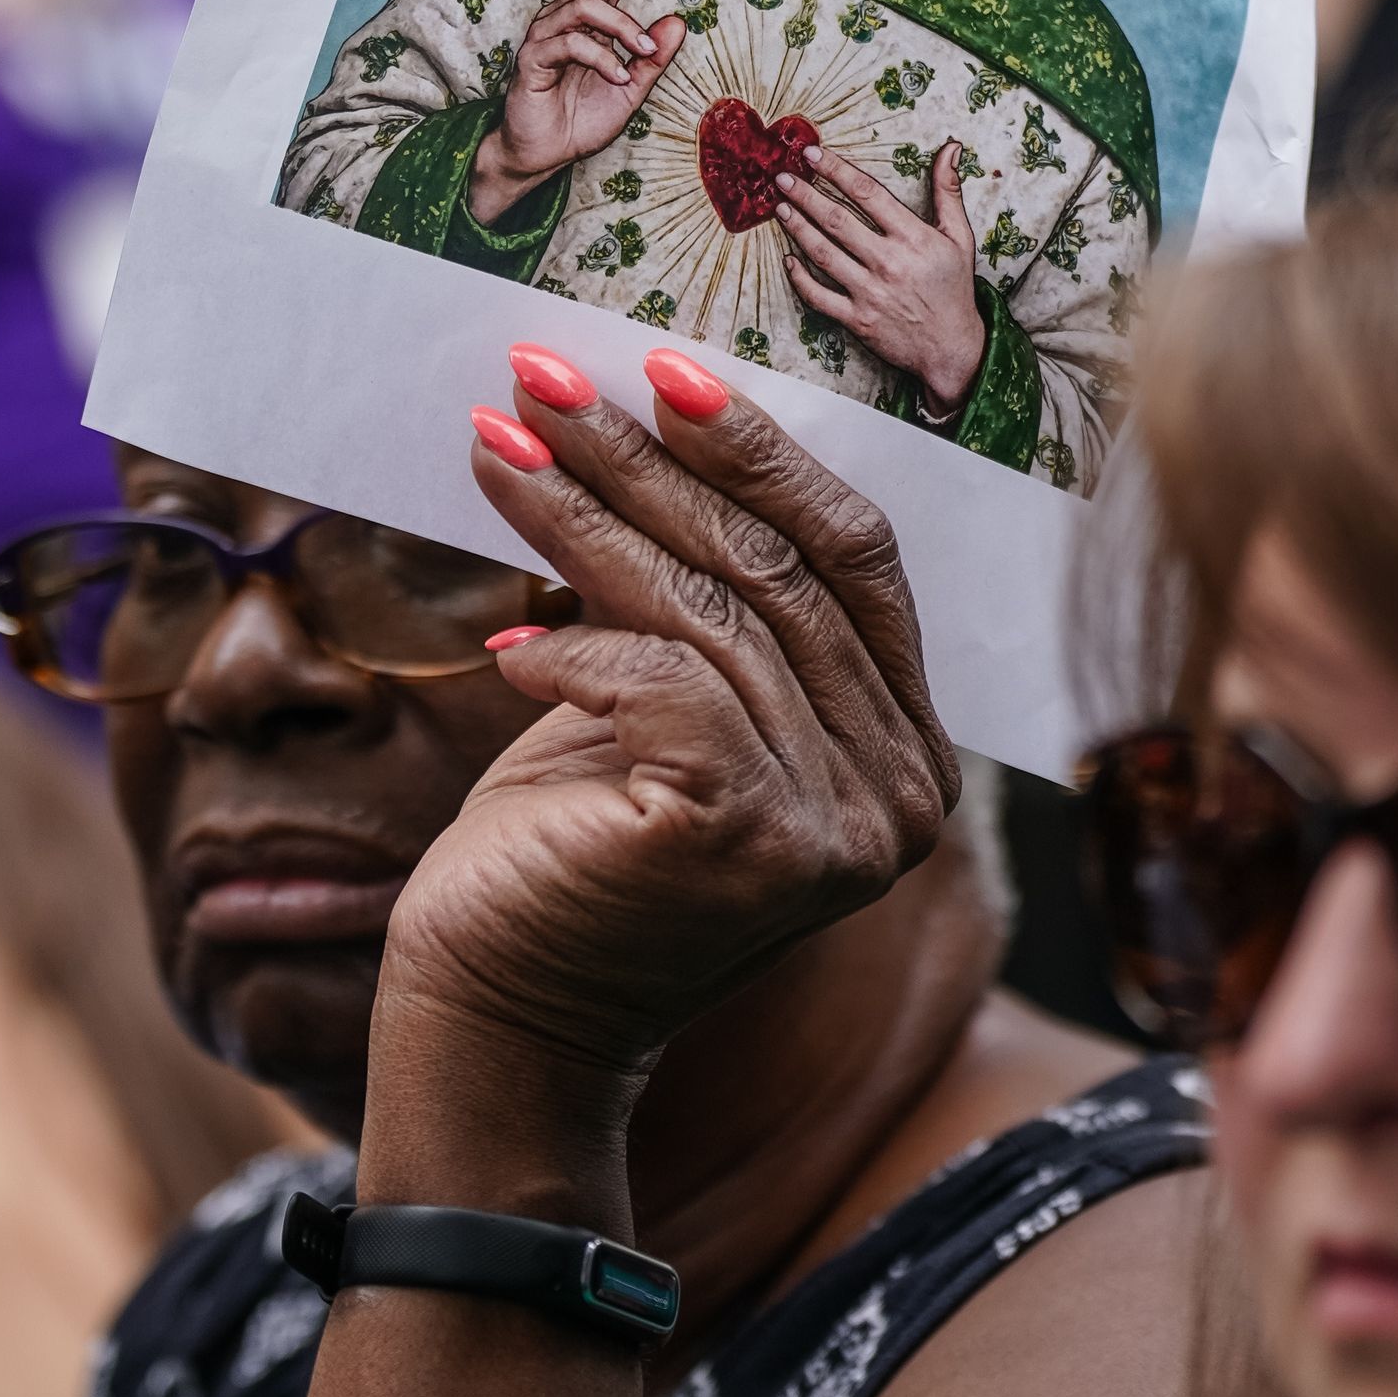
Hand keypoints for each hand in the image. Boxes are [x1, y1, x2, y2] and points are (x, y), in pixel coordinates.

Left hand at [359, 363, 957, 1195]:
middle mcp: (901, 794)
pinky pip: (664, 686)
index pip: (856, 558)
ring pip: (713, 614)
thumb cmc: (568, 856)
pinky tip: (504, 647)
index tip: (660, 367)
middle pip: (781, 570)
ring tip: (492, 453)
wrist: (501, 1030)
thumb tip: (646, 419)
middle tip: (541, 381)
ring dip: (586, 520)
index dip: (762, 452)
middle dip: (650, 461)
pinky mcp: (749, 840)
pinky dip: (574, 649)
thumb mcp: (656, 702)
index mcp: (905, 752)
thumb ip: (703, 602)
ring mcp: (838, 826)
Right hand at [467, 0, 685, 223]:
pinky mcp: (533, 60)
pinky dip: (601, 58)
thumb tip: (679, 21)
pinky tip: (619, 78)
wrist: (545, 154)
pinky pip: (569, 44)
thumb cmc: (582, 119)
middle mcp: (564, 19)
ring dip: (623, 26)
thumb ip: (653, 59)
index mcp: (589, 20)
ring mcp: (546, 37)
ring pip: (584, 6)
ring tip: (645, 52)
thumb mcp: (631, 90)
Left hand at [775, 143, 985, 417]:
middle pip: (837, 221)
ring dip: (798, 228)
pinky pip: (819, 296)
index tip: (813, 154)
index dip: (837, 170)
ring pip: (823, 254)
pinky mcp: (857, 319)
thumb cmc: (954, 288)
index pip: (867, 194)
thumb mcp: (959, 236)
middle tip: (782, 177)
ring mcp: (870, 293)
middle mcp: (888, 263)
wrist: (952, 347)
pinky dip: (800, 278)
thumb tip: (950, 147)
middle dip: (806, 195)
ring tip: (780, 208)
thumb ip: (949, 190)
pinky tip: (788, 259)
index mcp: (913, 238)